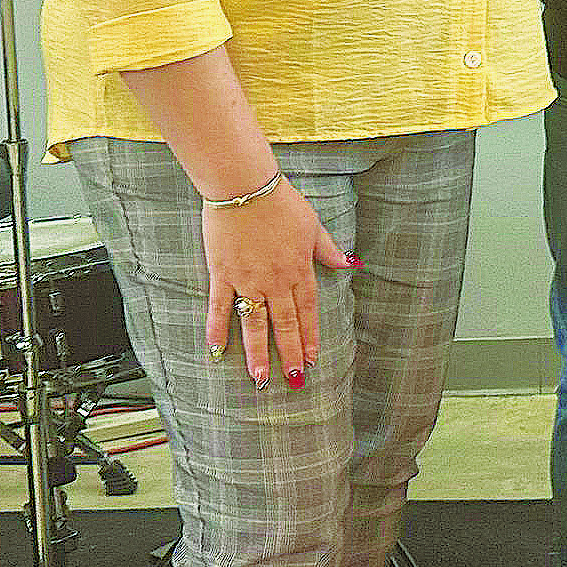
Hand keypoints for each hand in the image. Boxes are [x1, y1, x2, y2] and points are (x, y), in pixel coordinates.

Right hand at [201, 178, 354, 387]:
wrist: (244, 187)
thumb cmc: (280, 202)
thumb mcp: (313, 225)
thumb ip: (328, 250)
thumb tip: (351, 264)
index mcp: (299, 269)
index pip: (308, 311)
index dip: (311, 336)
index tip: (312, 359)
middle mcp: (275, 280)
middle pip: (284, 323)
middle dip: (290, 353)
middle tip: (292, 380)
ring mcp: (247, 280)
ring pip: (254, 323)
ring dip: (257, 352)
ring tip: (260, 378)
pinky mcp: (222, 274)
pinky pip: (219, 307)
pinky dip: (216, 329)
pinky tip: (215, 351)